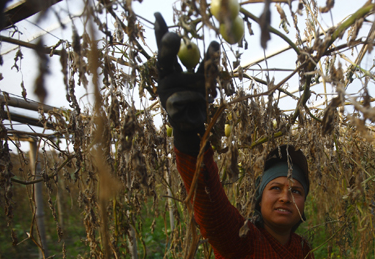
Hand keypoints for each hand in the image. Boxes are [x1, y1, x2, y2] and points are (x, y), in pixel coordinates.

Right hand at [154, 13, 219, 136]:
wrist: (196, 126)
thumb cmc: (199, 101)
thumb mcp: (205, 79)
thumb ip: (207, 62)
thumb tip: (215, 42)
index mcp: (170, 70)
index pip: (164, 48)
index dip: (160, 32)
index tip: (158, 16)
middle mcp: (163, 79)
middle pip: (164, 60)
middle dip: (168, 47)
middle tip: (175, 35)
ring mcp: (164, 93)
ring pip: (184, 80)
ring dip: (199, 86)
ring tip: (204, 96)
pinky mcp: (168, 107)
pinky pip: (185, 97)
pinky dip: (195, 100)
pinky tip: (196, 106)